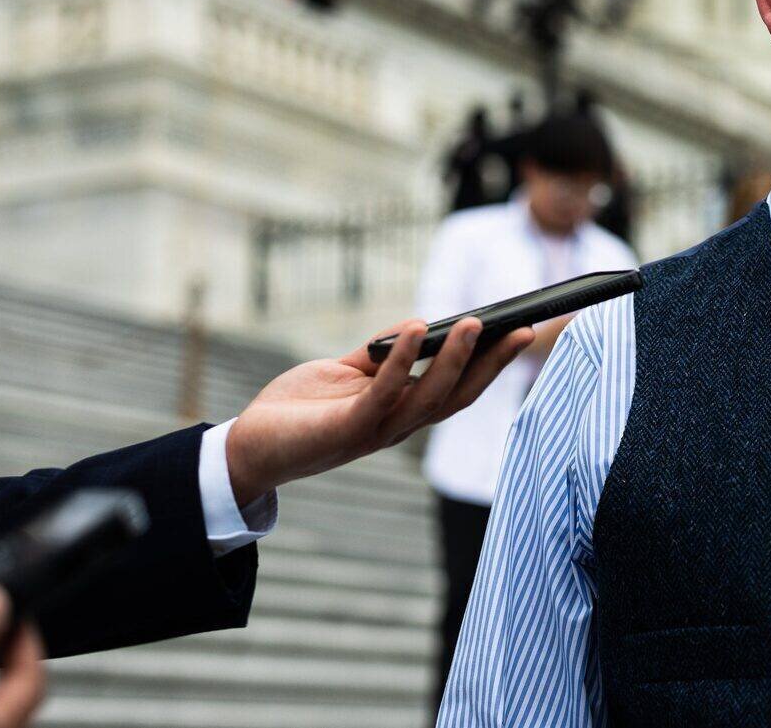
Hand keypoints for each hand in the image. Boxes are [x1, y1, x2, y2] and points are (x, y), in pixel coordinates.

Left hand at [225, 318, 532, 507]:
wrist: (248, 448)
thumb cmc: (297, 411)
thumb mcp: (345, 374)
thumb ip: (379, 356)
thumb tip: (415, 327)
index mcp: (402, 412)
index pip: (458, 388)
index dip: (492, 363)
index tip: (522, 331)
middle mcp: (397, 425)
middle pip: (459, 396)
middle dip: (493, 364)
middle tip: (523, 330)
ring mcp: (375, 430)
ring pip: (429, 397)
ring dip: (455, 359)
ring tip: (474, 323)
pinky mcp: (347, 428)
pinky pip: (383, 393)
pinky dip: (401, 361)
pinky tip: (414, 330)